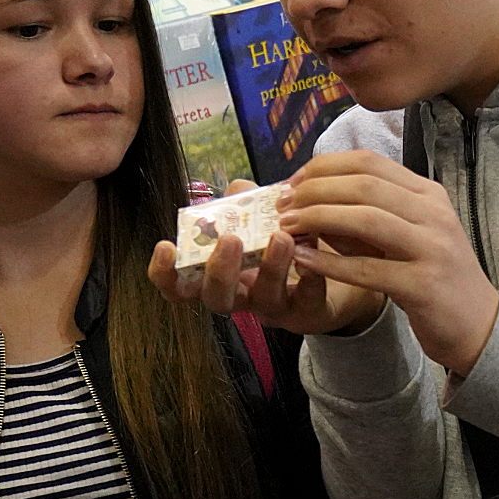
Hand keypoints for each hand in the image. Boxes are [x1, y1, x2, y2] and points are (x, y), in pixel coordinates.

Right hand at [149, 177, 384, 336]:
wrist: (332, 270)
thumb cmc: (282, 244)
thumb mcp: (259, 219)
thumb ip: (244, 203)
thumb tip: (237, 187)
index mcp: (220, 274)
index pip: (180, 284)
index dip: (166, 273)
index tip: (166, 247)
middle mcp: (242, 296)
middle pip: (217, 299)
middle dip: (220, 271)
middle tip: (229, 240)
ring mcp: (275, 308)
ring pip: (265, 299)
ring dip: (270, 268)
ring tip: (280, 237)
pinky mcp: (309, 312)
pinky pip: (307, 301)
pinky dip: (310, 280)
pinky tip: (312, 257)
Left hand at [276, 150, 498, 375]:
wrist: (478, 326)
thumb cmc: (433, 278)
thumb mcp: (403, 238)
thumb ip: (363, 219)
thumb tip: (310, 202)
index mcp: (428, 194)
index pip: (369, 162)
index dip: (323, 167)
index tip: (291, 182)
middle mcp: (434, 214)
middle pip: (364, 185)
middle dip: (314, 191)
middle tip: (281, 205)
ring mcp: (433, 248)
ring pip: (367, 219)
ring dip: (318, 219)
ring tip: (287, 228)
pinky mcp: (424, 285)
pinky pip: (368, 270)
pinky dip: (330, 264)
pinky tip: (303, 261)